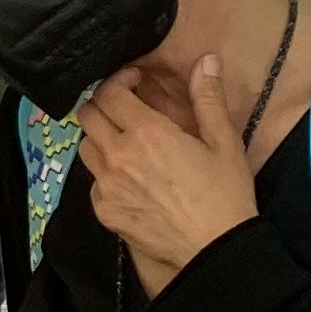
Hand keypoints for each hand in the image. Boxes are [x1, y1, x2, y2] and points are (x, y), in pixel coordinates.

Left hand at [77, 51, 262, 288]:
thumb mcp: (224, 142)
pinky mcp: (104, 211)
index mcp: (146, 133)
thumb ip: (209, 99)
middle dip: (103, 104)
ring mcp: (106, 186)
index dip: (117, 80)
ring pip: (85, 148)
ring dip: (100, 137)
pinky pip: (93, 182)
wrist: (214, 250)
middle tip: (125, 107)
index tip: (133, 81)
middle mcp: (117, 156)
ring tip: (125, 140)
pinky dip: (104, 172)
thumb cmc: (225, 194)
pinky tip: (129, 177)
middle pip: (87, 117)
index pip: (108, 94)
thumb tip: (205, 61)